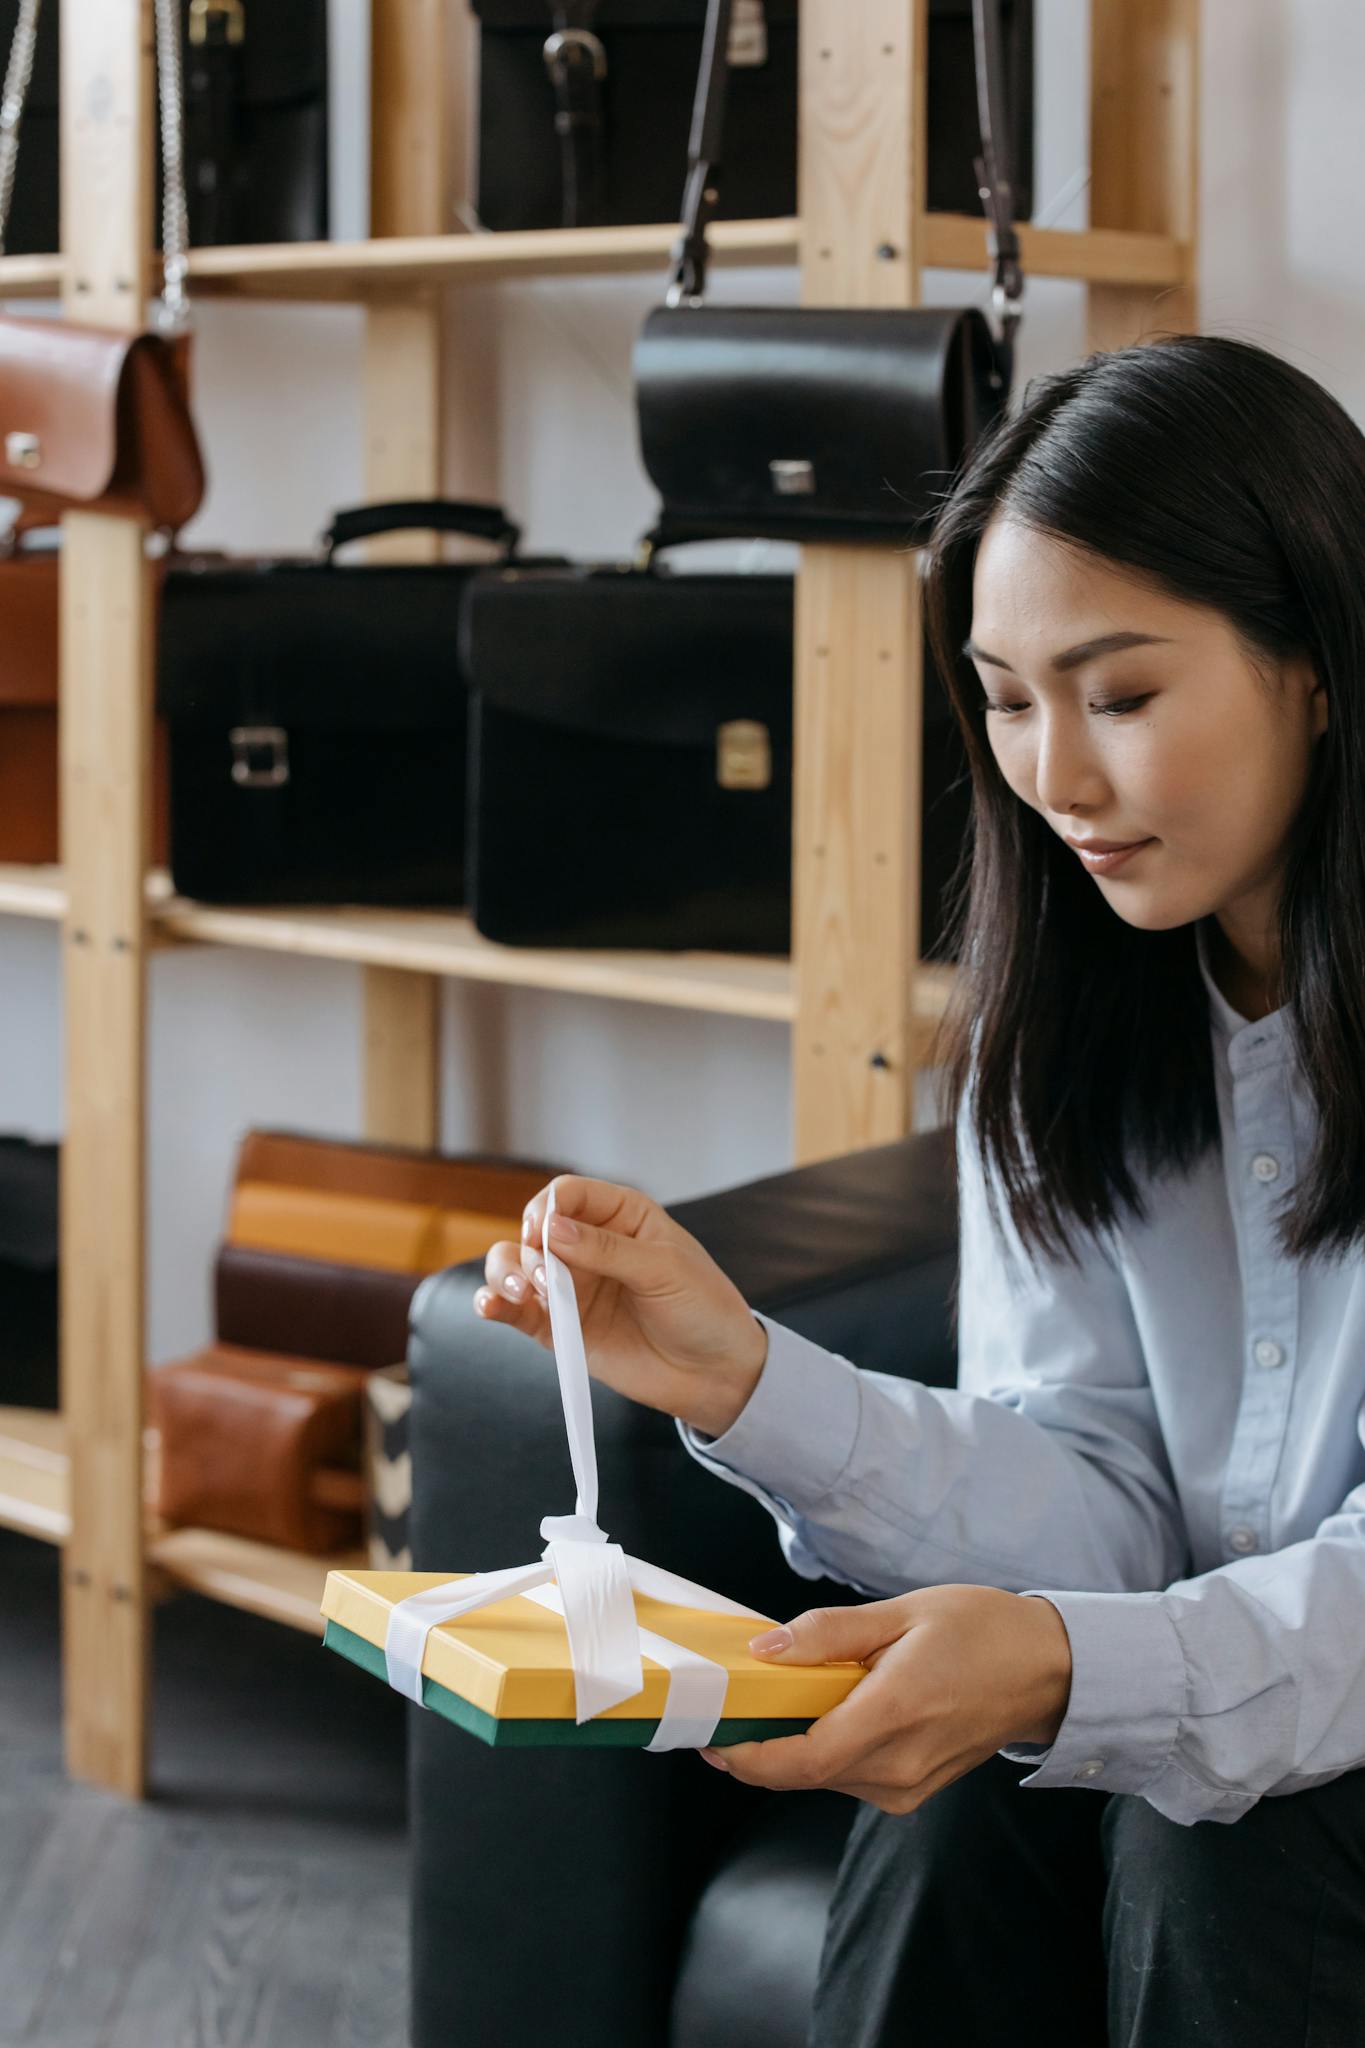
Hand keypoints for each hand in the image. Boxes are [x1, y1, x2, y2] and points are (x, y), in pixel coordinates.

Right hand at [474, 1174, 769, 1437]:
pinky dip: (495, 1305)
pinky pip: (516, 1310)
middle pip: (533, 1229)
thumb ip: (607, 1250)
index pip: (566, 1194)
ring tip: (520, 1293)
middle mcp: (588, 1246)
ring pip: (514, 1265)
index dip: (547, 1208)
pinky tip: (490, 1306)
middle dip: (529, 1250)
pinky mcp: (559, 1328)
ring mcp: (571, 1287)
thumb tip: (552, 1229)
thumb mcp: (664, 1270)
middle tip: (546, 1279)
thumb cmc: (703, 1310)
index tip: (543, 1234)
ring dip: (506, 1274)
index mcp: (621, 1216)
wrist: (715, 1374)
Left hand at [702, 1587, 1072, 1813]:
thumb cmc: (982, 1631)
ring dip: (793, 1745)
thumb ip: (830, 1633)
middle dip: (760, 1746)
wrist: (1049, 1670)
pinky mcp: (914, 1789)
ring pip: (826, 1776)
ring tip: (778, 1698)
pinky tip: (824, 1711)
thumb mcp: (902, 1612)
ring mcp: (908, 1785)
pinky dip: (825, 1749)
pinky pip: (852, 1776)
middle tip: (731, 1704)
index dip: (748, 1758)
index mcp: (894, 1715)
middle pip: (805, 1772)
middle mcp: (899, 1764)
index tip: (711, 1736)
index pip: (802, 1761)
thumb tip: (765, 1648)